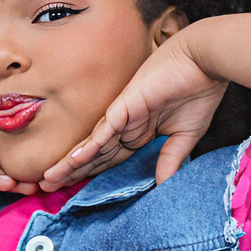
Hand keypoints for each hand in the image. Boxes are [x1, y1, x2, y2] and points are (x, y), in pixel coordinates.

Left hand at [40, 35, 227, 190]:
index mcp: (140, 132)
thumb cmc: (199, 92)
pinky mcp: (126, 105)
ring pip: (92, 145)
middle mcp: (127, 125)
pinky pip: (105, 130)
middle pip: (94, 154)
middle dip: (71, 171)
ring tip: (48, 179)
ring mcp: (124, 115)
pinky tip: (73, 160)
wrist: (205, 62)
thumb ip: (170, 160)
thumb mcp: (185, 136)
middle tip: (45, 186)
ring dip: (70, 163)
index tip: (71, 189)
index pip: (110, 158)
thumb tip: (161, 186)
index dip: (91, 173)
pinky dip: (90, 146)